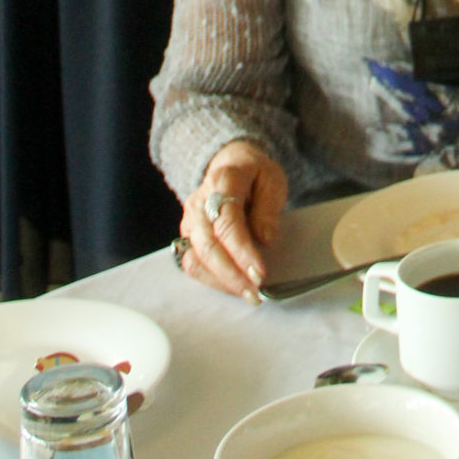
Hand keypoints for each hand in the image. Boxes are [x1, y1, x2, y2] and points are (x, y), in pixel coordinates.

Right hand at [177, 141, 286, 298]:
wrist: (230, 164)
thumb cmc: (254, 174)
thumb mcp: (271, 180)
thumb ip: (267, 209)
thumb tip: (265, 240)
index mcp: (223, 181)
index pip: (227, 222)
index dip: (242, 252)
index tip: (259, 274)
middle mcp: (199, 202)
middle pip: (208, 245)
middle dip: (231, 275)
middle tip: (255, 293)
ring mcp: (189, 219)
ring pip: (196, 258)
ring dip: (221, 282)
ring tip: (247, 294)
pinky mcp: (187, 235)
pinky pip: (191, 263)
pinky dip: (210, 279)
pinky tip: (231, 286)